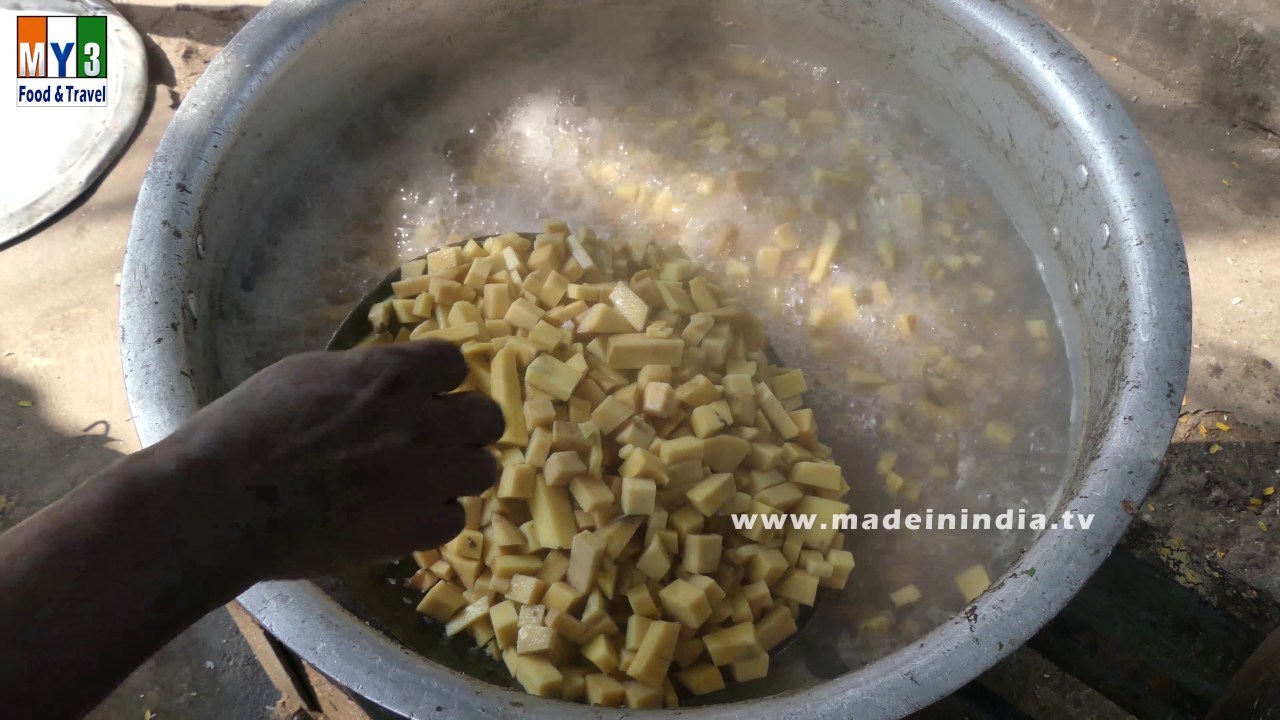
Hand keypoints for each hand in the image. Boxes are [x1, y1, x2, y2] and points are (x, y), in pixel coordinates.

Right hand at [147, 340, 503, 579]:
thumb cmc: (249, 428)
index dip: (440, 381)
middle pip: (488, 418)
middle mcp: (423, 420)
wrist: (224, 501)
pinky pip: (455, 518)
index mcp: (393, 373)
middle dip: (465, 427)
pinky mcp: (418, 527)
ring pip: (482, 470)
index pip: (454, 362)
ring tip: (421, 483)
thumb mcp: (309, 374)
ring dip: (457, 474)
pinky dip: (433, 518)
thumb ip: (365, 377)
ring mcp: (427, 476)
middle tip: (435, 441)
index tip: (426, 394)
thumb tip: (388, 383)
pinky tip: (401, 517)